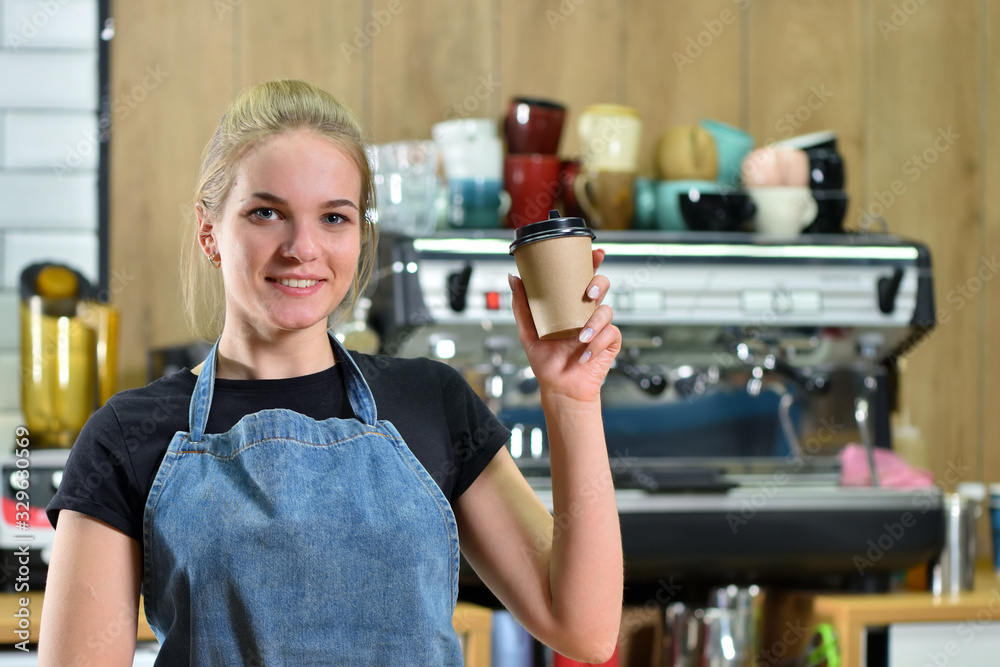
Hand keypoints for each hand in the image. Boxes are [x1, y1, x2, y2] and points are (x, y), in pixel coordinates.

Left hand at [508, 248, 620, 404]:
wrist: (559, 388)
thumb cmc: (546, 361)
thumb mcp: (527, 331)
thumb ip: (522, 305)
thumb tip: (513, 279)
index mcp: (570, 306)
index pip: (582, 278)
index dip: (591, 262)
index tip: (594, 252)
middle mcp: (586, 313)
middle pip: (601, 287)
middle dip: (598, 284)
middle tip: (588, 293)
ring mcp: (599, 327)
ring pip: (607, 311)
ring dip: (594, 323)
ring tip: (580, 338)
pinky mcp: (610, 342)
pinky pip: (610, 334)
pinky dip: (597, 344)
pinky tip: (584, 355)